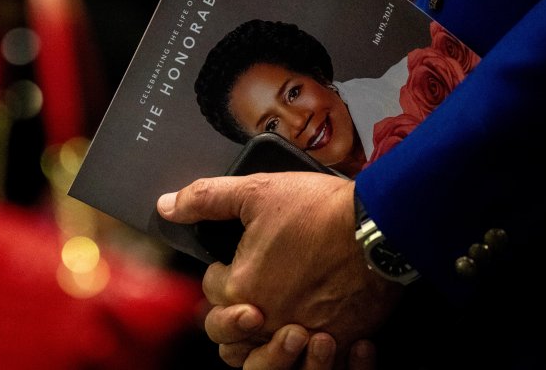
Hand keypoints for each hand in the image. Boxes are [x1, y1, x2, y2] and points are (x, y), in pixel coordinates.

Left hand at [158, 172, 402, 363]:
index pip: (211, 292)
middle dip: (230, 318)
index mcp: (240, 288)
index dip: (217, 273)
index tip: (232, 260)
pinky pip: (315, 365)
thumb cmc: (319, 210)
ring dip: (262, 350)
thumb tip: (167, 205)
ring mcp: (305, 335)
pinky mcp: (340, 338)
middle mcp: (267, 320)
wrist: (378, 226)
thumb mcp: (256, 192)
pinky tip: (316, 337)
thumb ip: (207, 199)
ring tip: (272, 326)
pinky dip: (311, 358)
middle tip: (247, 298)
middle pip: (229, 339)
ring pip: (265, 363)